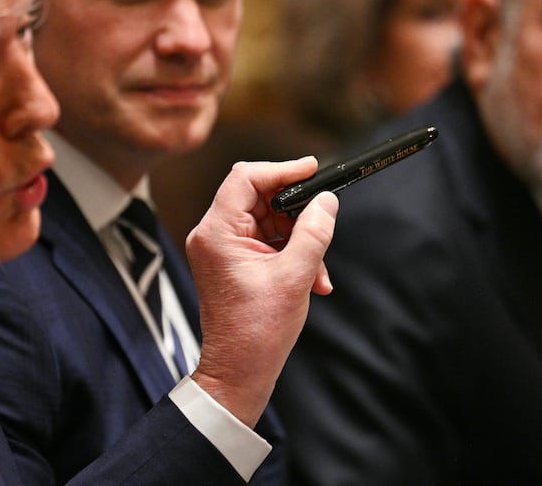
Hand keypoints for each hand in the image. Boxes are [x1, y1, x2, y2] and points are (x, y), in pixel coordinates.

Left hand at [186, 157, 338, 426]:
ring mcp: (223, 250)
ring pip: (270, 222)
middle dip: (298, 215)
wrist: (238, 372)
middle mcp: (214, 235)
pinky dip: (293, 255)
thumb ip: (313, 232)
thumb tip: (327, 200)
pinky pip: (268, 242)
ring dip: (301, 241)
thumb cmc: (256, 331)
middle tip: (322, 227)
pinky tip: (314, 280)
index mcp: (217, 232)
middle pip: (260, 198)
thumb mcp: (295, 276)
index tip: (313, 169)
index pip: (246, 177)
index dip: (282, 169)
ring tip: (319, 272)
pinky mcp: (235, 263)